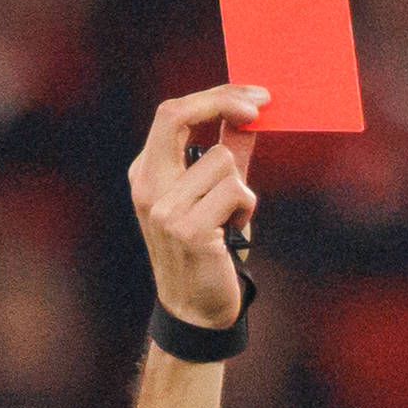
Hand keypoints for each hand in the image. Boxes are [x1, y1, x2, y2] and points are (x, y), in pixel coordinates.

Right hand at [129, 82, 263, 331]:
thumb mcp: (212, 195)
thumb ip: (224, 155)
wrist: (195, 310)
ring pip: (223, 161)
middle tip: (260, 107)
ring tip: (231, 218)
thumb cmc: (207, 250)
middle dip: (224, 102)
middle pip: (177, 116)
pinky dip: (246, 209)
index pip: (171, 114)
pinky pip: (236, 192)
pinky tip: (231, 233)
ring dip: (242, 187)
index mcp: (147, 174)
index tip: (252, 98)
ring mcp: (164, 209)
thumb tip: (247, 115)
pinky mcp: (189, 229)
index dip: (214, 97)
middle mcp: (147, 187)